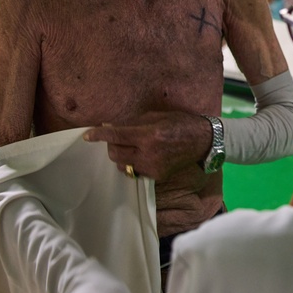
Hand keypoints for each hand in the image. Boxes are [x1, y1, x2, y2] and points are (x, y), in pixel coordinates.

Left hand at [84, 111, 211, 182]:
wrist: (204, 141)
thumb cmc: (181, 123)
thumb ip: (134, 122)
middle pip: (115, 153)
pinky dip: (133, 163)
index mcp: (149, 135)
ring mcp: (153, 168)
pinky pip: (136, 171)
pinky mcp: (157, 176)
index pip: (116, 136)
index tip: (87, 135)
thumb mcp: (158, 116)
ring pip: (123, 165)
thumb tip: (113, 125)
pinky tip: (141, 155)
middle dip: (110, 145)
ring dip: (120, 155)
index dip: (99, 135)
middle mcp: (149, 154)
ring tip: (129, 146)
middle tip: (115, 137)